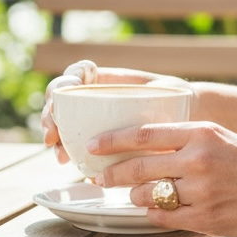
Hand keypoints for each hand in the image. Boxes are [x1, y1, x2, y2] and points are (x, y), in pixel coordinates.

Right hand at [41, 59, 195, 165]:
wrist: (185, 114)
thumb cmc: (174, 97)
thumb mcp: (163, 91)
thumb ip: (149, 95)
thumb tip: (132, 110)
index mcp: (104, 77)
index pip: (74, 75)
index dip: (61, 85)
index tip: (59, 97)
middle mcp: (93, 94)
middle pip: (61, 101)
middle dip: (50, 116)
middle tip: (52, 136)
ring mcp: (92, 116)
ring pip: (63, 123)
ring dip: (55, 138)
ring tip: (60, 155)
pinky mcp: (96, 137)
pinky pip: (75, 142)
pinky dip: (67, 151)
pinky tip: (67, 161)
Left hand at [90, 121, 236, 236]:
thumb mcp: (224, 138)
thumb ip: (189, 140)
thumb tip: (148, 146)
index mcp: (203, 133)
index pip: (144, 134)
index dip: (112, 140)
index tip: (93, 145)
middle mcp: (198, 160)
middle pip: (138, 166)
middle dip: (112, 174)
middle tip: (101, 177)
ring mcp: (201, 191)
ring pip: (147, 194)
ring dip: (135, 195)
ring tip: (135, 194)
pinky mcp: (205, 218)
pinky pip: (162, 217)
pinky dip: (153, 213)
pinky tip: (155, 209)